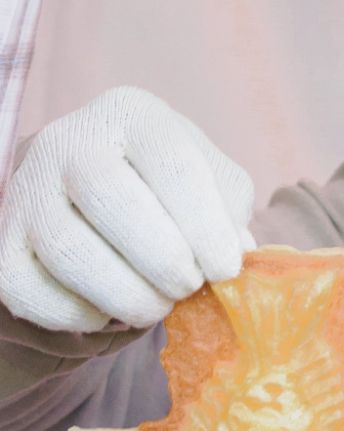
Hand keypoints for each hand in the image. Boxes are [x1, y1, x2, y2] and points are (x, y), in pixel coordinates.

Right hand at [0, 86, 255, 331]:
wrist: (99, 206)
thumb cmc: (170, 195)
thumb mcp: (211, 186)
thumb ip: (230, 212)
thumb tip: (233, 255)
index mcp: (133, 114)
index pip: (174, 164)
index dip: (205, 227)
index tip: (225, 271)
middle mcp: (70, 139)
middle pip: (111, 200)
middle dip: (162, 260)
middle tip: (186, 288)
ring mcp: (27, 187)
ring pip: (68, 249)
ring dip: (125, 295)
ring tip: (156, 305)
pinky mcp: (4, 240)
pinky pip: (28, 289)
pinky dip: (76, 315)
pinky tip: (107, 314)